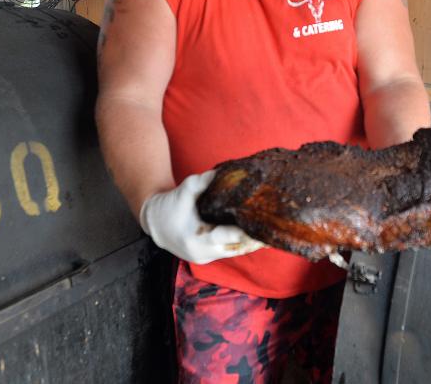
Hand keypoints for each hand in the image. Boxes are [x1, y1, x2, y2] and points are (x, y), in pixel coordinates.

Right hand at [139, 170, 264, 263]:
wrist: (154, 222)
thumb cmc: (171, 203)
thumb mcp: (187, 188)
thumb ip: (206, 181)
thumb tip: (227, 171)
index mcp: (197, 239)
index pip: (230, 237)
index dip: (249, 230)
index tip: (264, 222)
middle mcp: (203, 253)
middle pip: (237, 248)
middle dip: (255, 239)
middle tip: (275, 230)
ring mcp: (205, 258)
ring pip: (235, 252)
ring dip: (251, 243)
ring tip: (272, 234)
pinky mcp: (207, 257)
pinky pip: (229, 251)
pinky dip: (242, 243)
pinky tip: (257, 236)